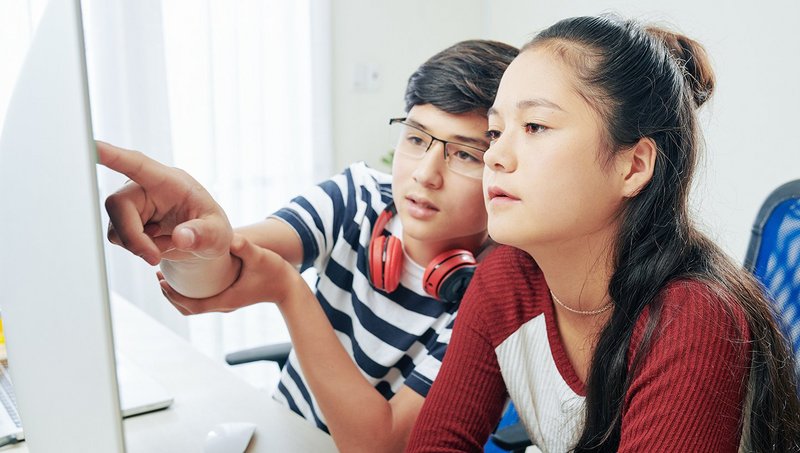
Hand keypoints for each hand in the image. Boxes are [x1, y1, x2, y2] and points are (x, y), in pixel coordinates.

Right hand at [98, 141, 232, 264]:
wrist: (200, 244)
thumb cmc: (211, 230)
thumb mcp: (218, 234)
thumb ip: (203, 235)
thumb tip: (181, 238)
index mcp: (169, 180)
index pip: (136, 164)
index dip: (113, 155)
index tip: (91, 145)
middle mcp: (144, 186)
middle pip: (117, 205)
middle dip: (133, 236)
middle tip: (154, 256)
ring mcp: (131, 202)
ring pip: (115, 228)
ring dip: (139, 245)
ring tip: (166, 244)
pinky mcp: (123, 219)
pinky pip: (118, 238)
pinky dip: (137, 249)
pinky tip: (156, 243)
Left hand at [159, 234, 303, 313]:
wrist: (289, 288)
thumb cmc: (275, 273)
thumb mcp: (260, 257)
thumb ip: (245, 248)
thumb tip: (230, 238)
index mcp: (226, 300)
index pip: (192, 305)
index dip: (173, 296)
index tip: (160, 281)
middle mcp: (224, 305)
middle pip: (188, 309)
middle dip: (171, 295)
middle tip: (158, 277)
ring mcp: (227, 303)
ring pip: (195, 305)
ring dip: (179, 294)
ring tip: (166, 277)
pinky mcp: (230, 297)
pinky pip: (204, 299)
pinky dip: (191, 292)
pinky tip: (188, 276)